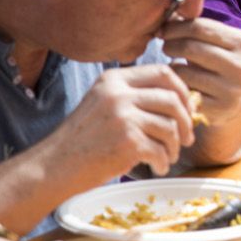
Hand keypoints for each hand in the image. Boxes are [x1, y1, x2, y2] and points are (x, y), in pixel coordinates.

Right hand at [51, 65, 195, 181]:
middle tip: (187, 138)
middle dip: (186, 121)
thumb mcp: (104, 104)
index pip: (163, 72)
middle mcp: (119, 94)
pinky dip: (163, 162)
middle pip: (173, 99)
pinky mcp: (127, 142)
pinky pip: (161, 151)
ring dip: (175, 146)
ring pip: (170, 127)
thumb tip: (183, 102)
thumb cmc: (82, 139)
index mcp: (114, 80)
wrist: (53, 167)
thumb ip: (135, 97)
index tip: (187, 109)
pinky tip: (158, 168)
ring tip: (169, 157)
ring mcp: (123, 117)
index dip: (183, 91)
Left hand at [156, 17, 240, 131]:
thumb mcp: (218, 43)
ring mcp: (231, 89)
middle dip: (170, 45)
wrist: (239, 100)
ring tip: (172, 65)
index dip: (176, 27)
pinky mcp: (219, 108)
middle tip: (165, 47)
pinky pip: (184, 92)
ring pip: (184, 72)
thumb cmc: (219, 64)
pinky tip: (178, 83)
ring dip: (171, 67)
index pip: (200, 27)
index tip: (164, 30)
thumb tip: (169, 12)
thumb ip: (197, 28)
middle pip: (191, 48)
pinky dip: (177, 86)